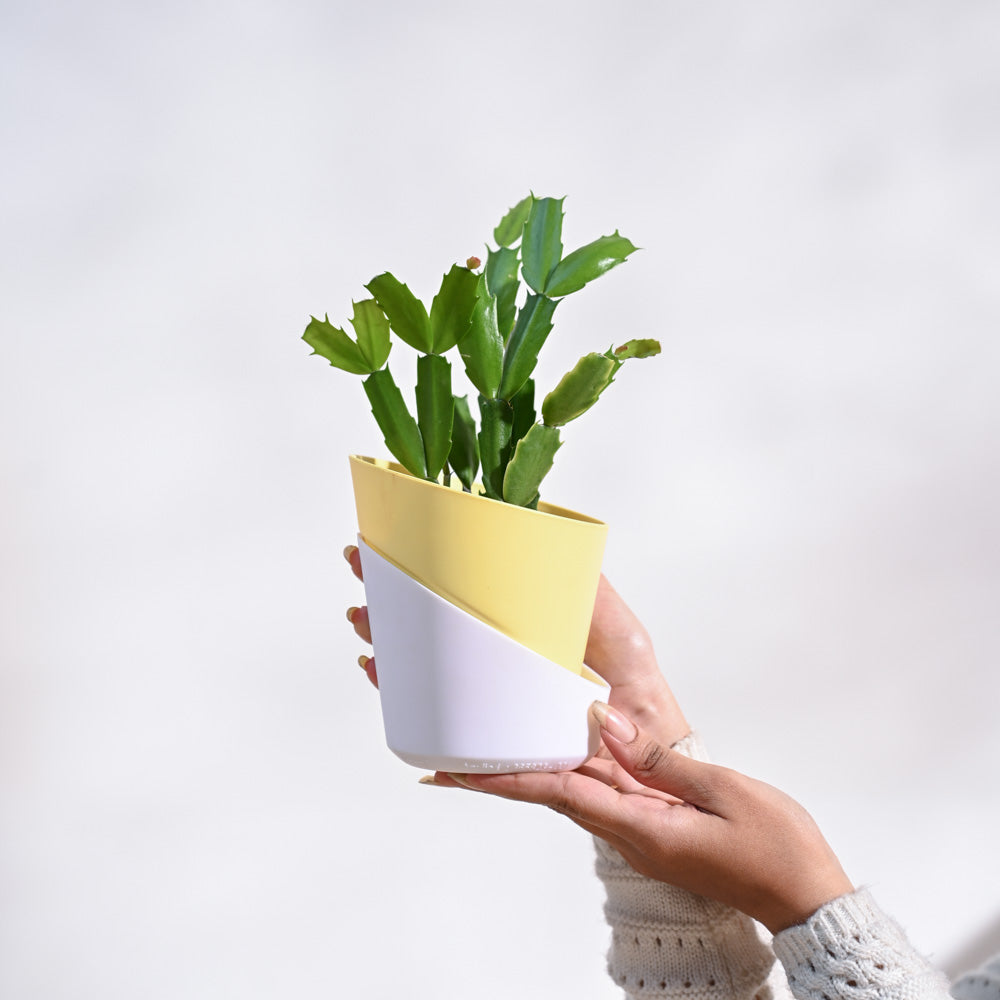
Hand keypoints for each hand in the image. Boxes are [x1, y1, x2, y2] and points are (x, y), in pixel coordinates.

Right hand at [342, 543, 689, 747]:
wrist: (658, 742)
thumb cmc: (635, 681)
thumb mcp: (612, 622)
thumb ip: (586, 586)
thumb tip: (548, 533)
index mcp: (513, 643)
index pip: (452, 614)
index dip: (414, 589)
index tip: (379, 558)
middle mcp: (496, 680)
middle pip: (427, 653)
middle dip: (387, 625)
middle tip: (362, 602)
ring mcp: (499, 718)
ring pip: (432, 702)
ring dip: (396, 679)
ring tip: (372, 653)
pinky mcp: (515, 760)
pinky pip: (469, 763)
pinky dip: (442, 761)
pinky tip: (421, 754)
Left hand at [447, 703, 853, 934]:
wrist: (807, 895)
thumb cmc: (776, 847)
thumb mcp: (722, 791)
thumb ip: (659, 758)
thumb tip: (602, 722)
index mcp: (641, 829)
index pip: (558, 793)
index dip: (503, 778)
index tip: (455, 771)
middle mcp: (631, 835)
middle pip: (554, 793)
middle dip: (501, 774)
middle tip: (448, 758)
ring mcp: (643, 835)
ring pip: (577, 791)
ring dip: (534, 769)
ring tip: (492, 744)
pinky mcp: (657, 829)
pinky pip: (606, 794)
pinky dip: (577, 770)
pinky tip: (567, 748)